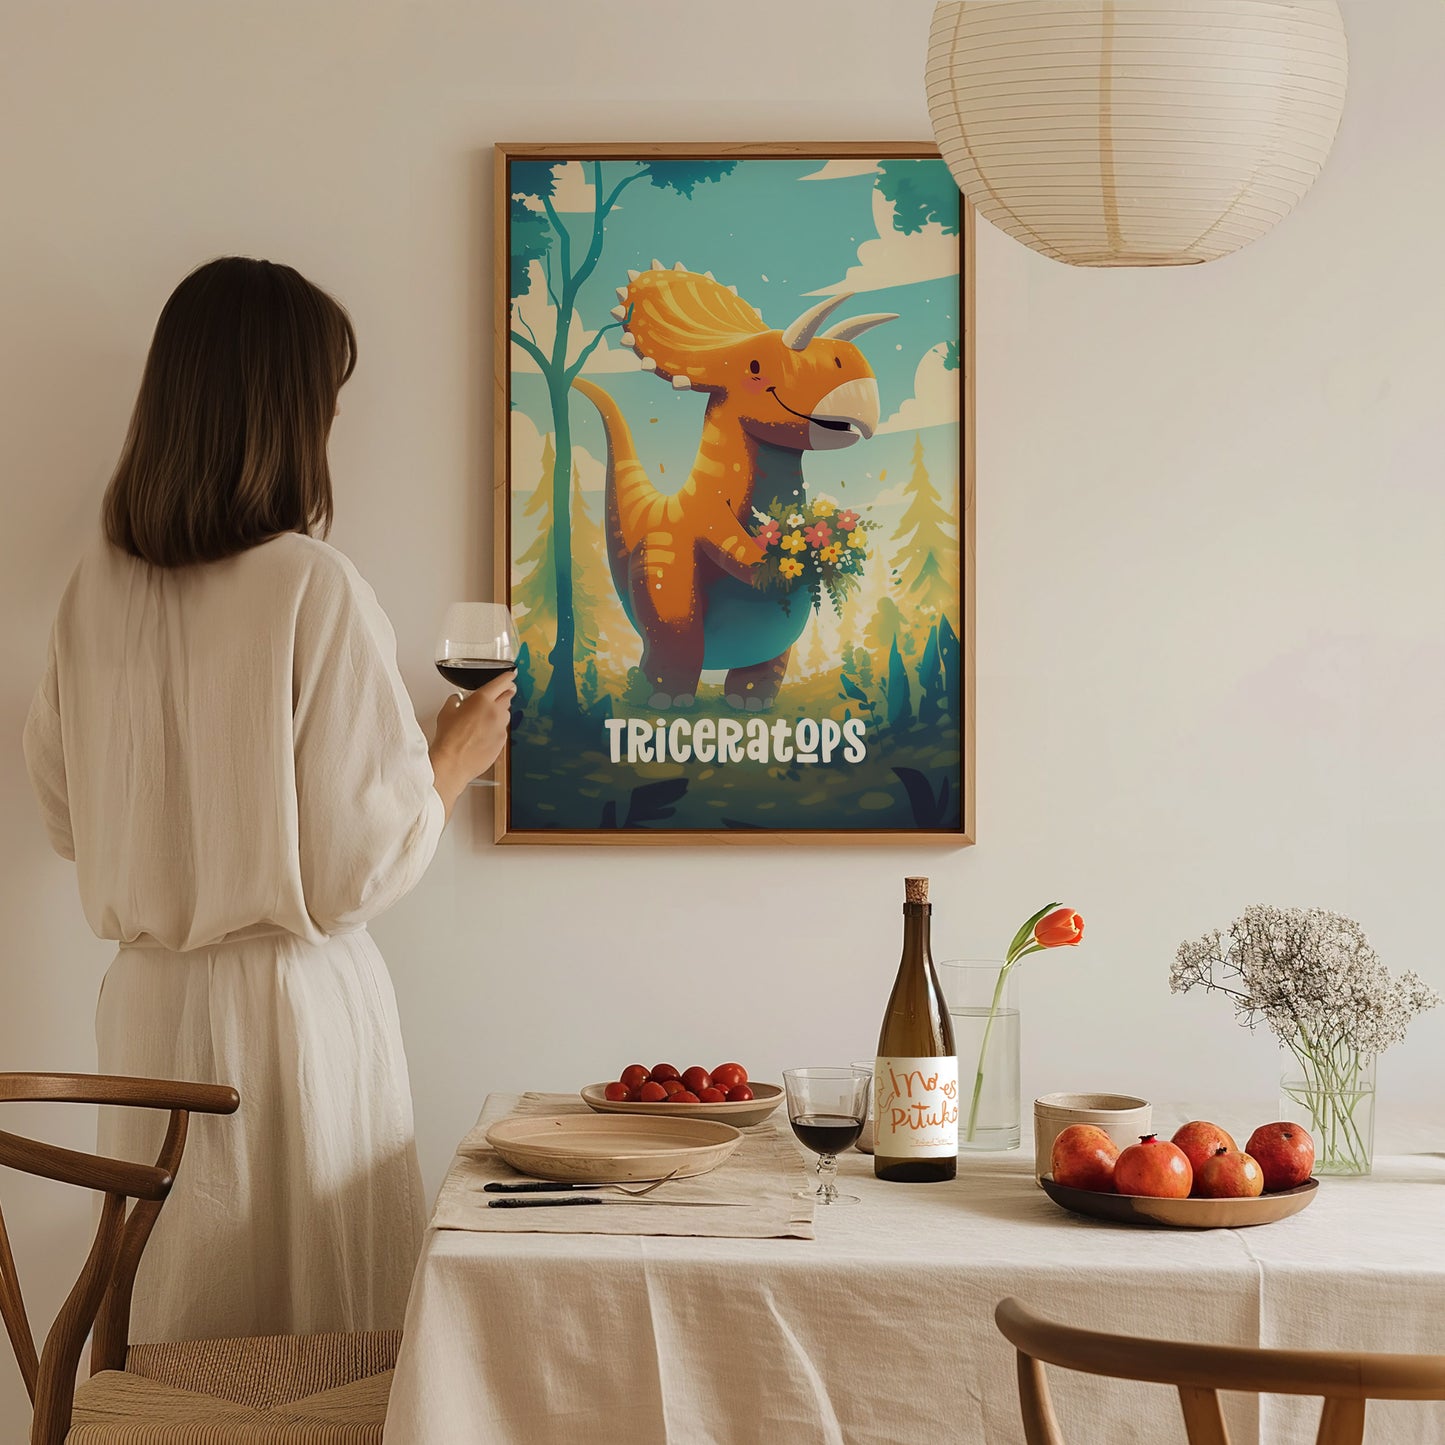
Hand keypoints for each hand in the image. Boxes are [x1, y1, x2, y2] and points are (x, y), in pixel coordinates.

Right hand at [430, 671, 516, 817]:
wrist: (453, 763)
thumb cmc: (448, 739)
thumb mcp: (446, 712)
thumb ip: (455, 701)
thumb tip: (457, 700)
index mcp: (482, 699)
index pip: (501, 682)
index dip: (507, 677)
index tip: (511, 676)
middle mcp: (495, 712)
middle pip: (508, 697)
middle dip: (505, 694)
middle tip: (500, 694)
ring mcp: (501, 728)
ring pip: (506, 714)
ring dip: (500, 713)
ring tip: (485, 719)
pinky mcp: (502, 742)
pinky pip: (502, 731)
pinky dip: (496, 729)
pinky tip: (484, 735)